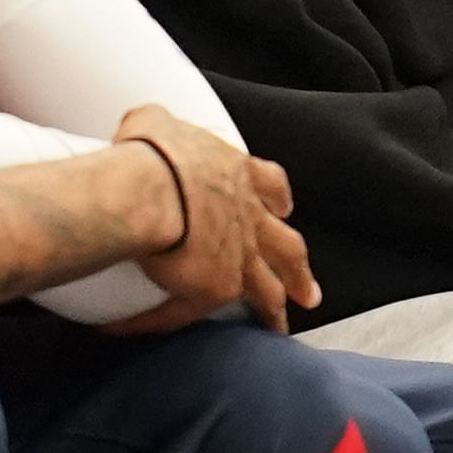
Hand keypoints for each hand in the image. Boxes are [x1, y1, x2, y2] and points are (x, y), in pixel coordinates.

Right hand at [105, 105, 318, 334]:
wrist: (151, 189)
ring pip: (264, 290)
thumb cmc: (155, 152)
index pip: (271, 185)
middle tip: (309, 292)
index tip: (284, 211)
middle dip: (299, 271)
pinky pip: (186, 313)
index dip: (278, 200)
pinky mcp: (213, 288)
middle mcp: (248, 218)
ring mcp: (238, 256)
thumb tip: (145, 125)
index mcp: (238, 175)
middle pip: (287, 248)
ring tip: (278, 330)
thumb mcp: (156, 123)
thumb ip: (159, 125)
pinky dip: (163, 321)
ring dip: (272, 310)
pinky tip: (142, 329)